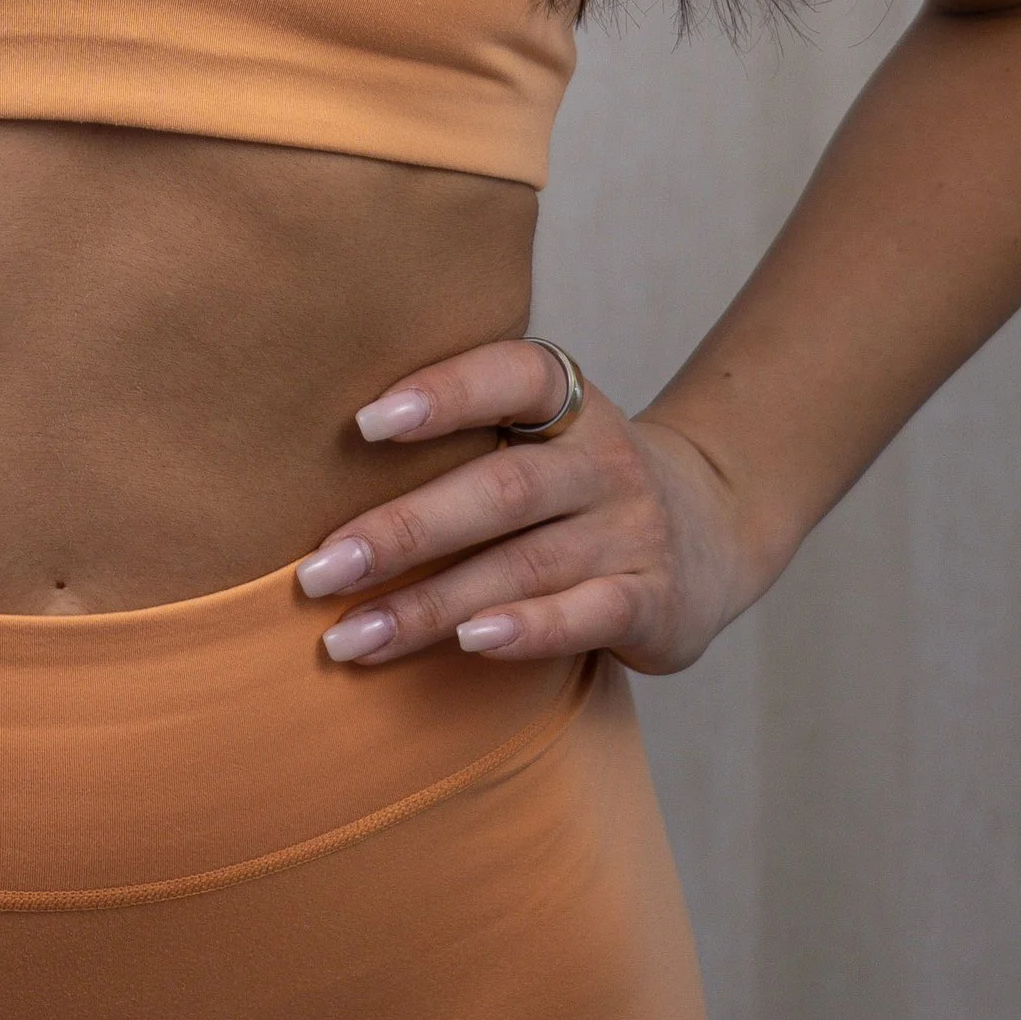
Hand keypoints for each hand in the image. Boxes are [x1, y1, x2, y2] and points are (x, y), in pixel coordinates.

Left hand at [292, 339, 764, 675]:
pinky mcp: (654, 597)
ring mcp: (632, 527)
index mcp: (567, 400)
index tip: (363, 422)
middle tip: (317, 571)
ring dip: (430, 605)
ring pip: (523, 564)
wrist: (711, 526)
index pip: (510, 375)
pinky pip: (587, 612)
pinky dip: (526, 628)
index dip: (443, 392)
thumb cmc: (575, 479)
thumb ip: (459, 435)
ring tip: (351, 637)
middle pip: (498, 488)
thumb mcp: (537, 434)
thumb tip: (309, 462)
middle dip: (400, 532)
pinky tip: (469, 644)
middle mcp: (603, 457)